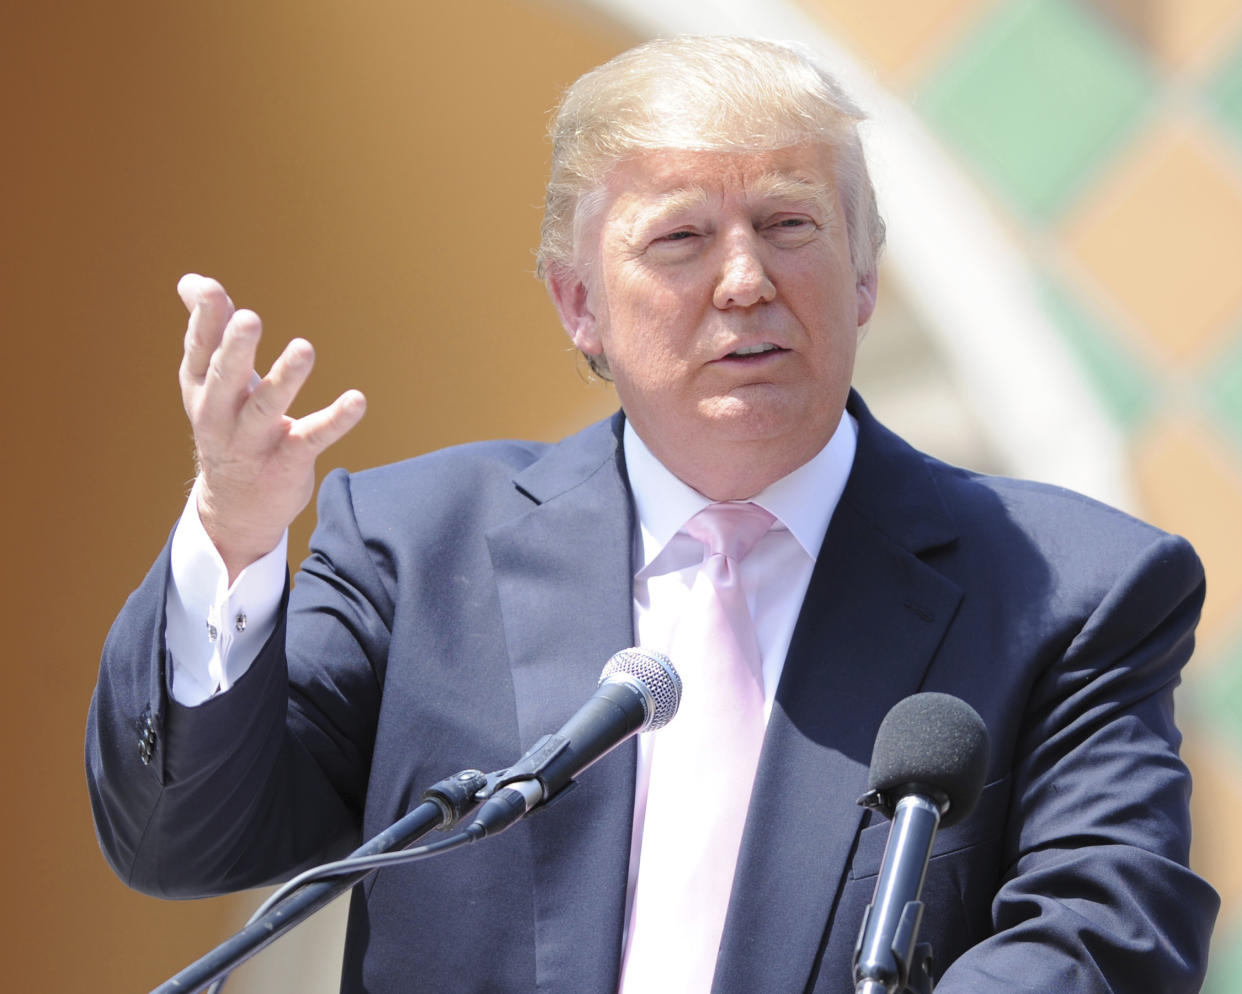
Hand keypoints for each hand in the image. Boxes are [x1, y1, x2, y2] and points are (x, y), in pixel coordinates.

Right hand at [177, 274, 366, 581]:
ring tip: (304, 348)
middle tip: (249, 318)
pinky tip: (357, 400)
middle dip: (236, 349)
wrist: (234, 507)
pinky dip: (335, 420)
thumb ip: (207, 330)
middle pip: (225, 378)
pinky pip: (312, 439)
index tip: (212, 289)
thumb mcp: (210, 382)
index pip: (199, 350)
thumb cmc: (227, 426)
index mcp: (201, 389)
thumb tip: (190, 280)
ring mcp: (252, 442)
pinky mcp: (286, 463)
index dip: (204, 320)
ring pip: (266, 408)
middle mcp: (220, 416)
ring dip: (285, 379)